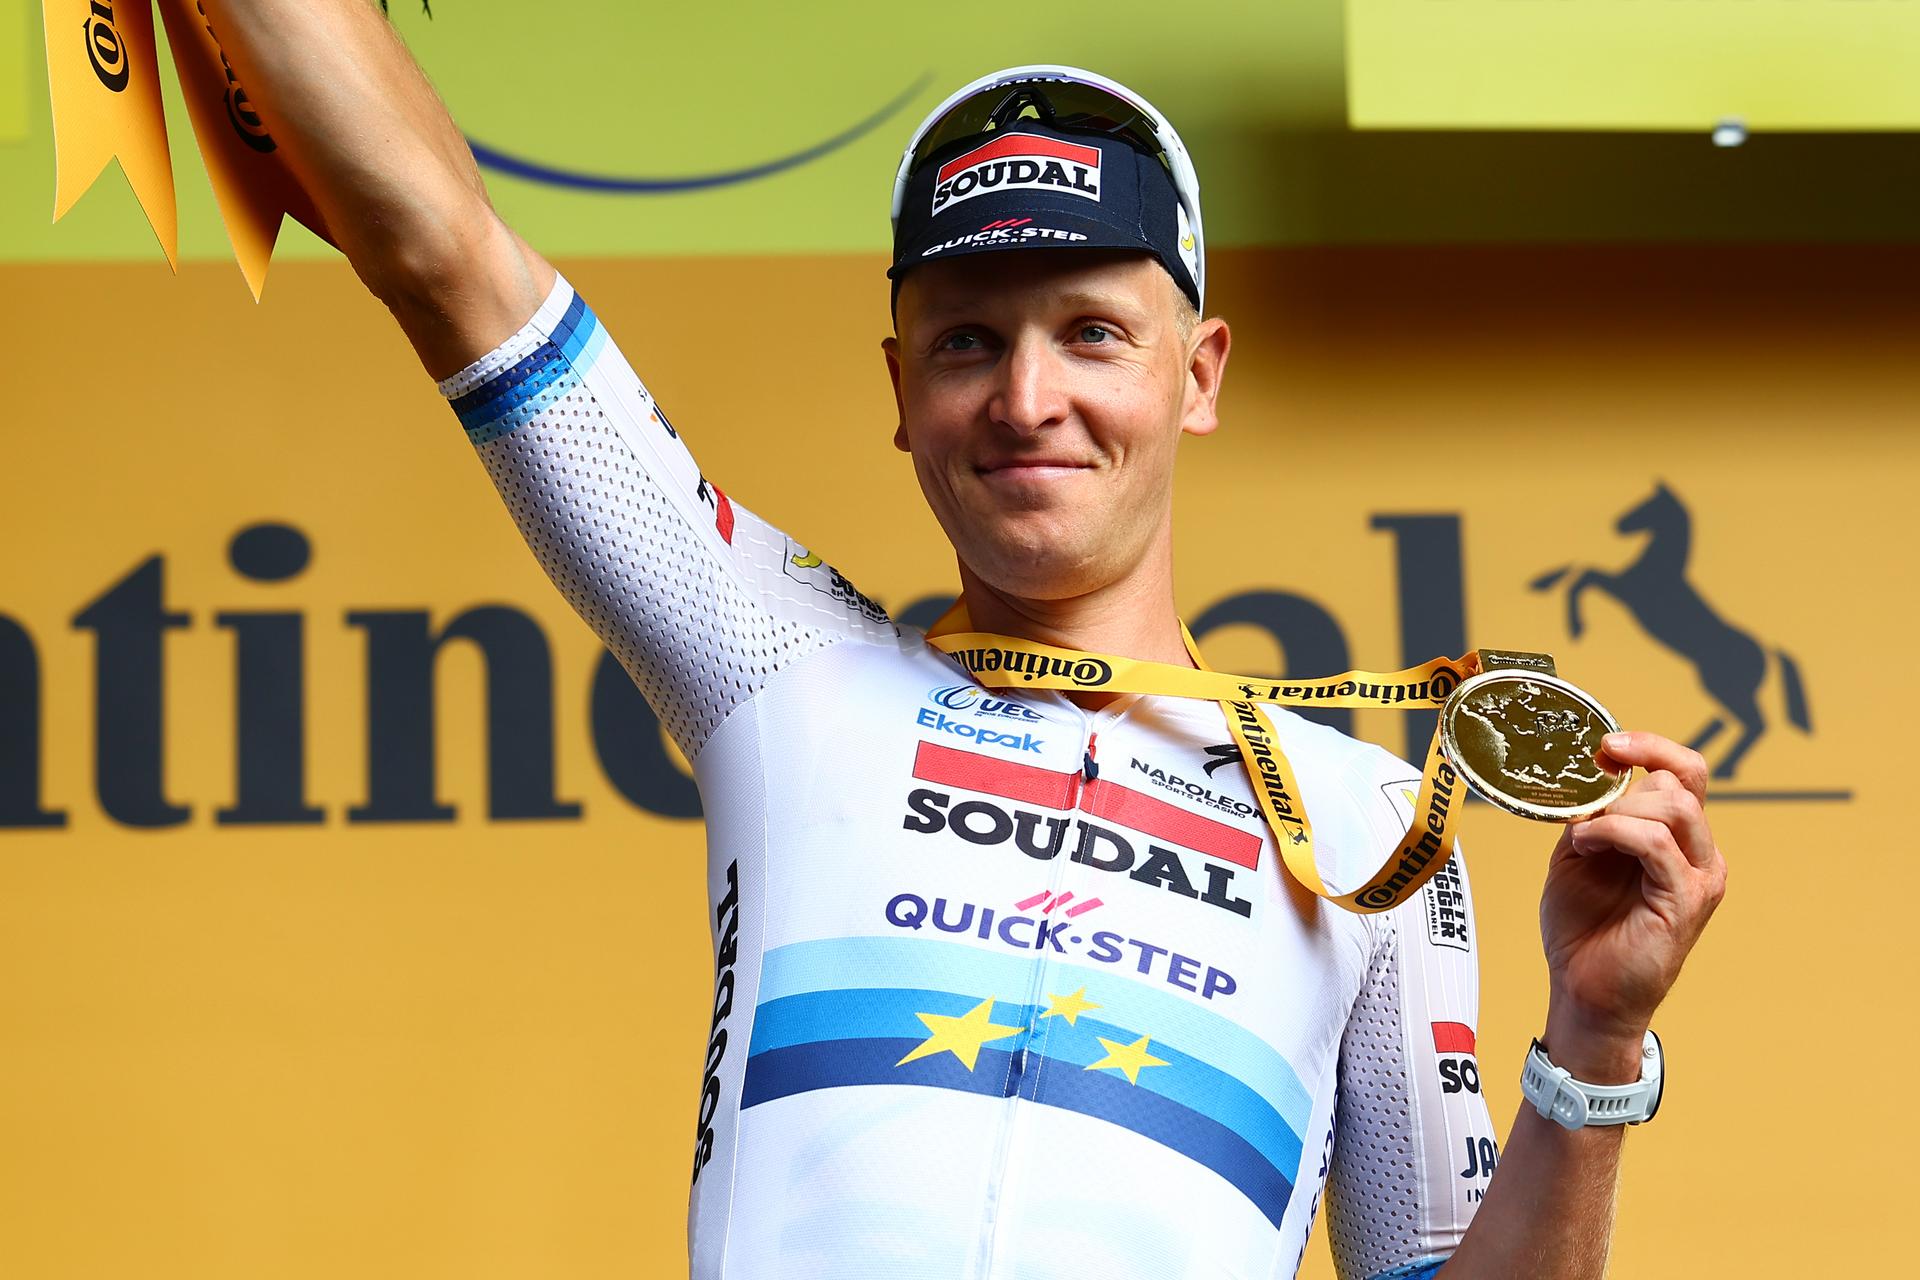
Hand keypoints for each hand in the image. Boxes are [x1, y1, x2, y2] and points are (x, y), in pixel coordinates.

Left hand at [1538, 732, 1727, 1078]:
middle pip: (1681, 780)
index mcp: (1677, 837)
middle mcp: (1699, 852)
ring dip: (1616, 810)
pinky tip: (1585, 846)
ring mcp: (1699, 875)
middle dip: (1624, 783)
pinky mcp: (1687, 899)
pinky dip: (1614, 832)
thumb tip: (1584, 778)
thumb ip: (1591, 815)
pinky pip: (1656, 842)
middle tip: (1584, 805)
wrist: (1584, 991)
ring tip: (1582, 836)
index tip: (1606, 745)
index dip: (1650, 746)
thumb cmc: (1583, 928)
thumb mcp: (1579, 855)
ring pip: (1673, 805)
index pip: (1686, 770)